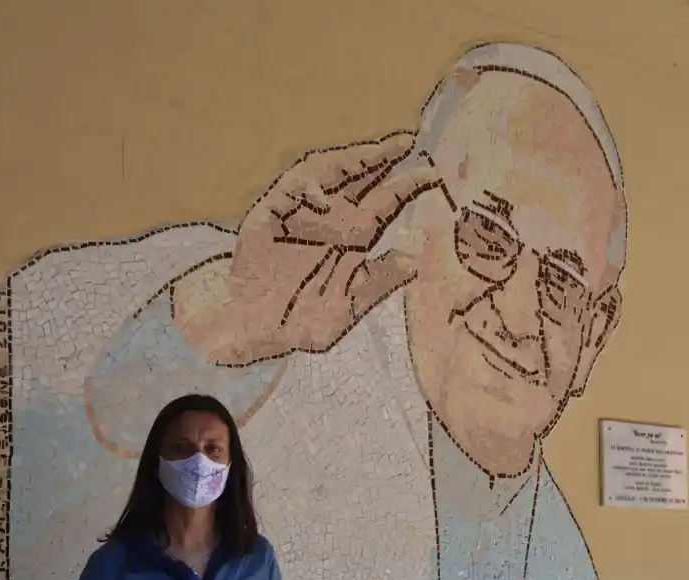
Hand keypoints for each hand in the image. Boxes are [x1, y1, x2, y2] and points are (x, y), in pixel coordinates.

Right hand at [189, 133, 446, 363]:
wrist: (255, 331)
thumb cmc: (302, 321)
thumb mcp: (348, 307)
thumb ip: (379, 283)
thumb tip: (416, 260)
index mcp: (355, 238)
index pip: (386, 204)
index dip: (408, 187)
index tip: (434, 175)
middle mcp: (331, 218)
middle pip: (360, 178)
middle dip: (382, 158)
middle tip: (406, 140)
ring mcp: (300, 213)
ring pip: (328, 175)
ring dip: (349, 161)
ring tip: (373, 153)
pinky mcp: (270, 214)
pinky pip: (289, 192)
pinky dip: (305, 190)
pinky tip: (322, 199)